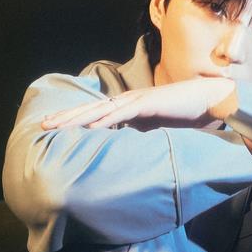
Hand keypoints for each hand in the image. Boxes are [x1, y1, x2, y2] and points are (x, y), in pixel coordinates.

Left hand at [41, 77, 237, 130]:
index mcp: (129, 107)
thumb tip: (126, 151)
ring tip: (56, 125)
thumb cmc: (185, 115)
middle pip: (91, 109)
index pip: (96, 113)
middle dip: (66, 117)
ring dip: (77, 117)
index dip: (74, 119)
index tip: (54, 128)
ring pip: (100, 109)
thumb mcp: (156, 130)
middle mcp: (128, 101)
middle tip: (42, 125)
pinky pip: (123, 113)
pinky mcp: (148, 104)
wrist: (209, 100)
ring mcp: (137, 100)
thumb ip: (139, 136)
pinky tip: (89, 125)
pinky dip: (105, 119)